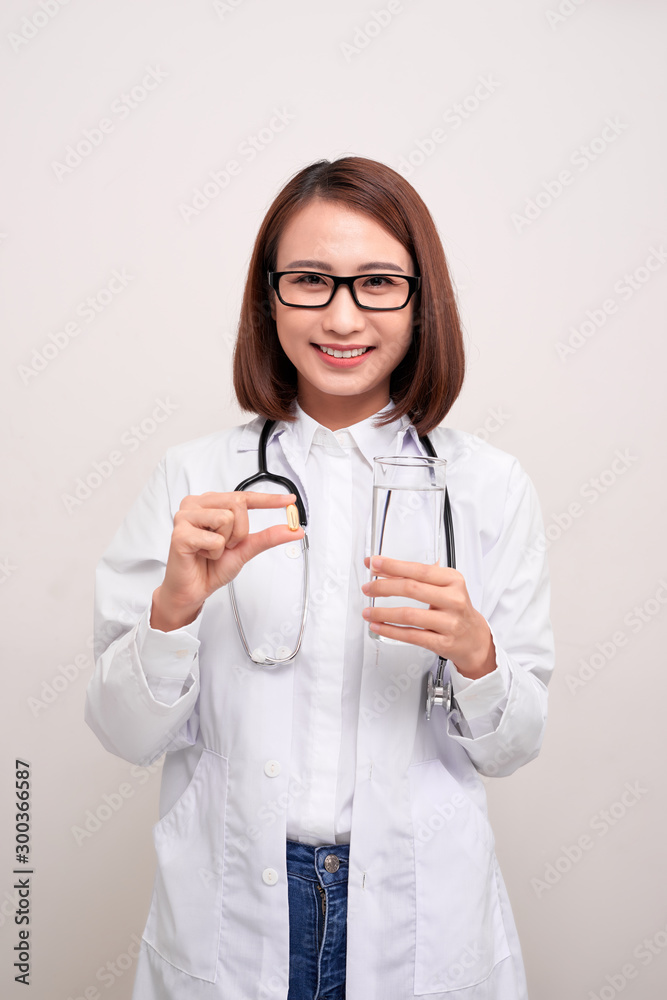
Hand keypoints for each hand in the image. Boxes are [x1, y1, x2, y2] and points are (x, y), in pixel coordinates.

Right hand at [151, 491, 303, 630]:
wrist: (193, 589)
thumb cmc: (212, 566)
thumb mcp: (245, 548)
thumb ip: (268, 537)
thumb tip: (294, 530)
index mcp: (211, 503)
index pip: (244, 496)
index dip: (268, 499)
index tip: (289, 500)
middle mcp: (197, 504)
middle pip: (237, 503)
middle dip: (240, 531)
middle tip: (226, 545)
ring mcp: (185, 517)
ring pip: (226, 519)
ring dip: (225, 543)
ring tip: (211, 550)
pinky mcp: (179, 533)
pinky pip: (214, 539)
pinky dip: (214, 552)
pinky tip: (201, 555)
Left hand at [361, 556, 496, 679]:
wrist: (474, 638)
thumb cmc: (455, 609)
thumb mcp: (443, 587)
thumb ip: (416, 576)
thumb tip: (383, 567)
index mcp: (452, 580)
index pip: (419, 569)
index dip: (393, 566)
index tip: (374, 563)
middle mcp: (453, 599)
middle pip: (411, 589)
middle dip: (383, 587)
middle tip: (368, 588)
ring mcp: (449, 622)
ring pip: (409, 615)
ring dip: (383, 613)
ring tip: (368, 611)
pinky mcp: (443, 642)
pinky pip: (411, 635)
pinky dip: (390, 631)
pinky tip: (378, 626)